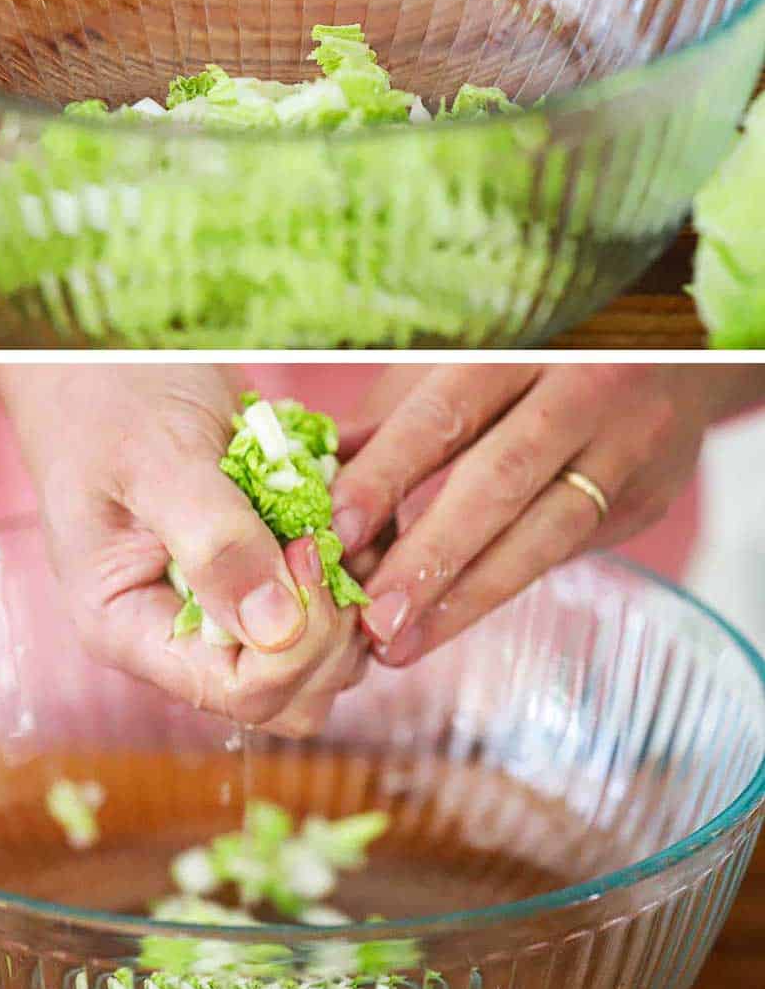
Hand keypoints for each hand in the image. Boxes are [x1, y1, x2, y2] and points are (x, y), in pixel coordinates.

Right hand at [0, 365, 366, 736]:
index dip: (298, 638)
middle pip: (298, 691)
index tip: (303, 546)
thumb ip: (214, 542)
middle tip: (322, 531)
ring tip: (329, 509)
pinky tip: (335, 491)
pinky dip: (354, 550)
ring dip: (351, 585)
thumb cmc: (111, 399)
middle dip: (334, 623)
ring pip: (330, 650)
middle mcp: (185, 636)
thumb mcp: (157, 459)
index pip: (244, 692)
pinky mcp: (265, 571)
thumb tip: (278, 628)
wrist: (103, 359)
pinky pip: (336, 595)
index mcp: (134, 630)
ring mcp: (230, 607)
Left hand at [331, 364, 762, 667]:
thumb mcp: (466, 355)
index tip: (337, 531)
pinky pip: (566, 552)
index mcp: (519, 344)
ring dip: (465, 598)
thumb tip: (317, 472)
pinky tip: (450, 619)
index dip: (388, 475)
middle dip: (429, 558)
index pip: (444, 415)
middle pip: (498, 483)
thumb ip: (396, 412)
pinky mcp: (646, 499)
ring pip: (543, 536)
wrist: (670, 351)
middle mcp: (580, 391)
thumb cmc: (539, 350)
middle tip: (373, 619)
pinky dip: (502, 586)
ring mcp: (624, 449)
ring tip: (402, 644)